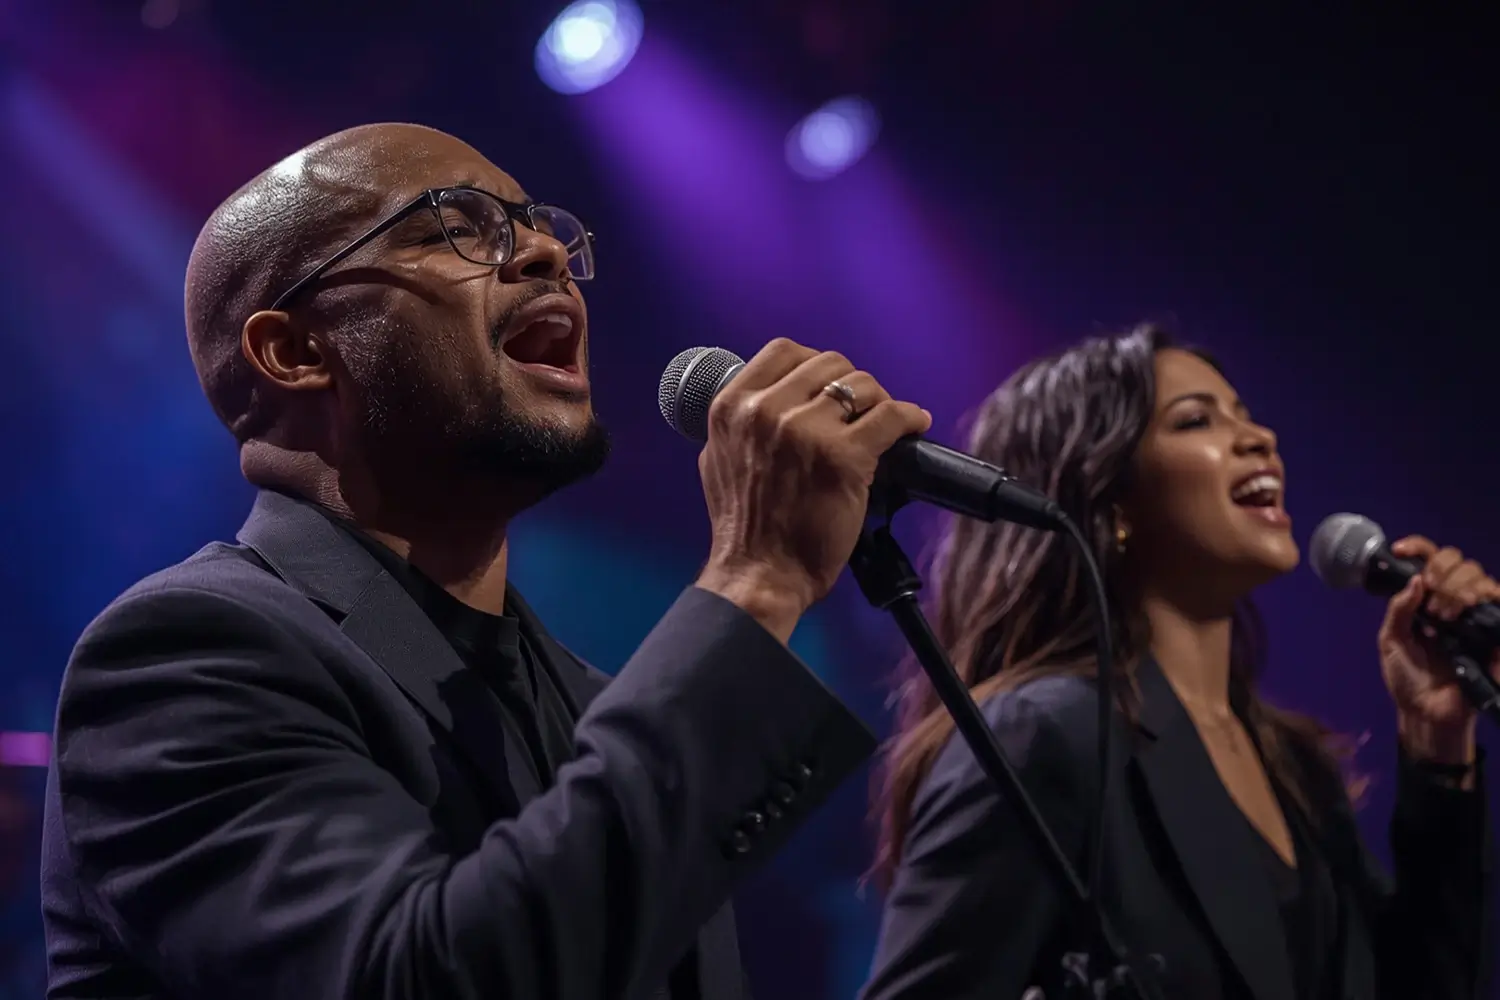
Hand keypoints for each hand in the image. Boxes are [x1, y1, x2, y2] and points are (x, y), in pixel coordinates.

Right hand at [693, 339, 930, 640]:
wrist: (758, 576)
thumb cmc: (742, 529)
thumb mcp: (718, 459)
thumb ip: (742, 424)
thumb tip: (770, 399)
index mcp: (732, 407)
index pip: (784, 351)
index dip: (814, 364)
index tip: (828, 386)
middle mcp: (765, 410)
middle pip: (829, 365)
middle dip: (850, 385)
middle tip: (861, 412)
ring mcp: (805, 431)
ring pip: (862, 385)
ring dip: (878, 401)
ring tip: (883, 424)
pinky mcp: (845, 457)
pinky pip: (892, 415)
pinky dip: (910, 417)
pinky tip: (914, 426)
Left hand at [1377, 535, 1499, 763]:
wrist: (1427, 712)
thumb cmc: (1406, 679)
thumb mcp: (1391, 642)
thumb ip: (1399, 610)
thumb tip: (1417, 579)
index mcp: (1425, 602)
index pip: (1430, 562)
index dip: (1419, 548)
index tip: (1402, 550)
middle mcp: (1451, 603)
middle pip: (1459, 563)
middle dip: (1442, 572)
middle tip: (1430, 600)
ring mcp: (1474, 616)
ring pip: (1478, 576)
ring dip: (1458, 587)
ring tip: (1444, 615)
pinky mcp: (1492, 632)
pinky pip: (1497, 600)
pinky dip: (1484, 595)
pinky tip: (1467, 607)